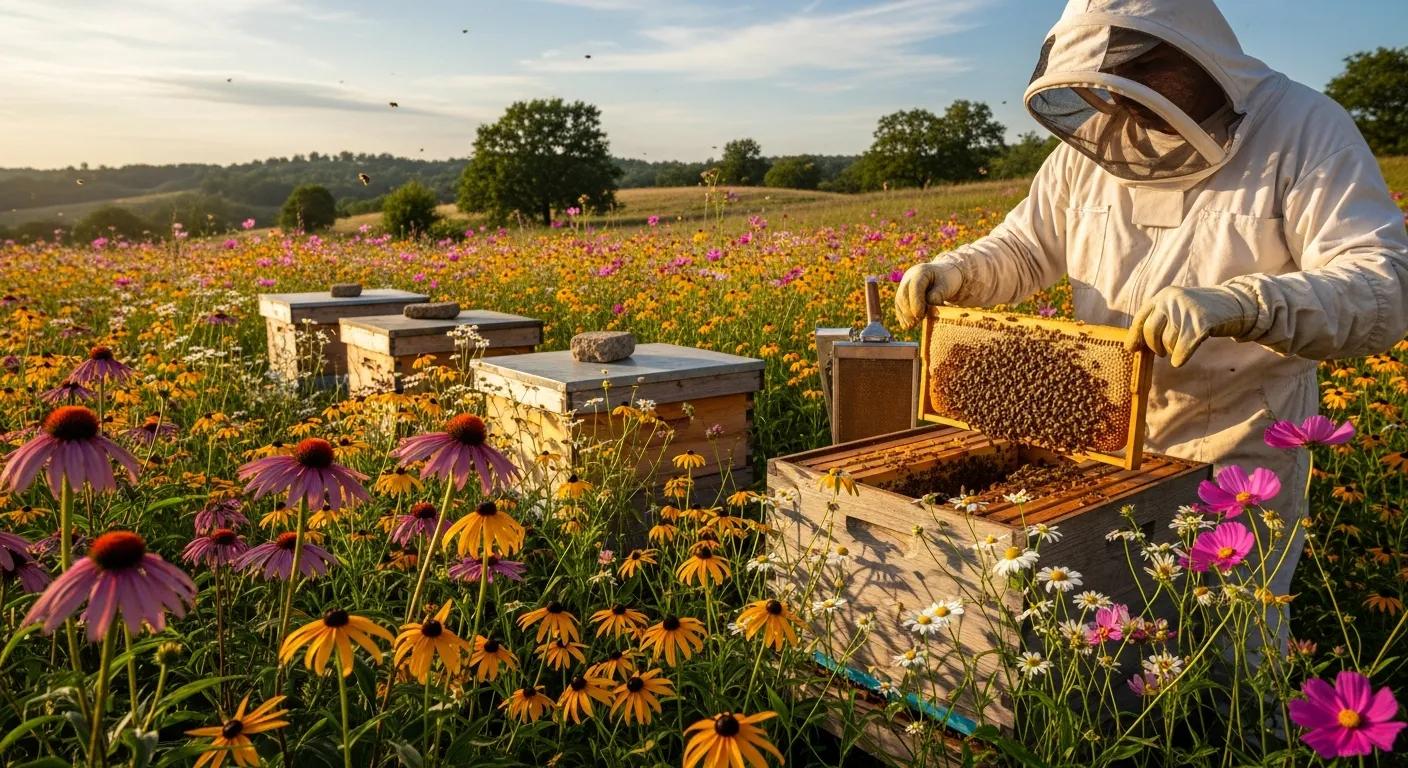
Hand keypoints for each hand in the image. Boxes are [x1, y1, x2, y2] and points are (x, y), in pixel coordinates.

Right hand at [895, 261, 961, 328]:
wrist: (944, 276)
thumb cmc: (947, 280)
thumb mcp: (947, 285)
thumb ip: (939, 294)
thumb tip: (930, 303)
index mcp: (921, 271)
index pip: (915, 286)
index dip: (915, 301)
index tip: (919, 315)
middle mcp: (910, 277)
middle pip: (903, 294)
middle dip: (908, 310)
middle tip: (916, 322)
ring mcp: (905, 285)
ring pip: (899, 300)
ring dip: (905, 314)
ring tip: (911, 326)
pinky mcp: (903, 294)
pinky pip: (899, 305)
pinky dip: (903, 315)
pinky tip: (907, 325)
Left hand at [1124, 285, 1256, 367]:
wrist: (1234, 304)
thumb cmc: (1200, 312)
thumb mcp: (1177, 308)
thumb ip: (1159, 320)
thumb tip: (1133, 345)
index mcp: (1163, 296)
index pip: (1141, 318)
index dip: (1134, 336)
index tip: (1131, 349)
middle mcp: (1171, 299)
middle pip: (1151, 332)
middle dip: (1154, 346)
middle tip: (1161, 352)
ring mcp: (1186, 310)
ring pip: (1168, 342)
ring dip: (1172, 351)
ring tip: (1181, 345)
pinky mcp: (1201, 323)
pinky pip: (1181, 349)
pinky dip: (1180, 358)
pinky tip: (1181, 360)